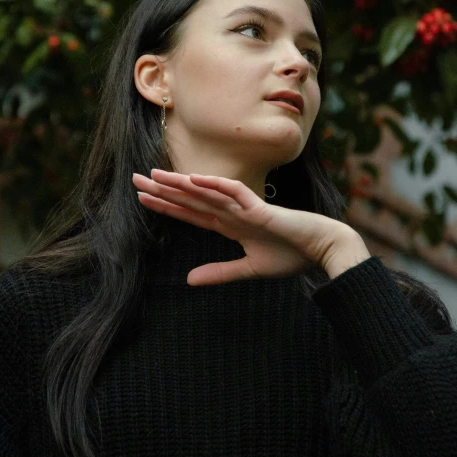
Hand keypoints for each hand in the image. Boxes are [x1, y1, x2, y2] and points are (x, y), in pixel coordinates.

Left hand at [132, 169, 370, 284]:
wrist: (322, 250)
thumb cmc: (292, 256)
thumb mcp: (249, 270)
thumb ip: (220, 273)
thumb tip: (188, 280)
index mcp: (230, 225)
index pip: (191, 213)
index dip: (167, 206)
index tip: (143, 199)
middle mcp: (232, 213)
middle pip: (191, 199)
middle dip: (163, 190)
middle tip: (134, 180)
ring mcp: (245, 208)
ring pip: (206, 192)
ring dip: (181, 183)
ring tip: (155, 176)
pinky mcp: (260, 209)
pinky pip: (235, 193)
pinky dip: (215, 185)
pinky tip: (195, 179)